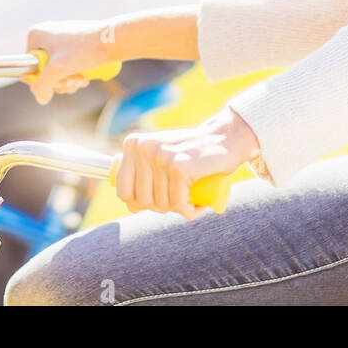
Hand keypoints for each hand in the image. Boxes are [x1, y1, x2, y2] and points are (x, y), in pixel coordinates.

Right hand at [25, 20, 114, 104]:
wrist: (113, 40)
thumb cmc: (85, 49)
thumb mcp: (59, 69)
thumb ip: (43, 85)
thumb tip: (41, 98)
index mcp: (36, 35)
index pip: (28, 67)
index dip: (41, 80)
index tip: (57, 81)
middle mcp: (45, 35)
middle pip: (43, 72)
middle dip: (59, 81)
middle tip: (72, 80)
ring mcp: (59, 41)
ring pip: (56, 72)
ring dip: (68, 81)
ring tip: (80, 78)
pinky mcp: (71, 46)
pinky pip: (66, 67)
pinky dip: (74, 75)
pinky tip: (84, 76)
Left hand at [113, 106, 258, 219]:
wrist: (225, 137)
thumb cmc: (191, 154)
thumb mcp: (159, 157)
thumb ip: (141, 175)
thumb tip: (131, 207)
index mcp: (133, 144)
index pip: (123, 191)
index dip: (140, 202)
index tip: (159, 197)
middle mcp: (143, 148)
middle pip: (142, 201)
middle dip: (162, 206)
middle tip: (179, 195)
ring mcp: (161, 156)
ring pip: (161, 204)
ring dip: (179, 208)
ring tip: (191, 194)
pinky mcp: (179, 167)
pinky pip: (178, 205)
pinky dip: (190, 210)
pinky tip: (198, 203)